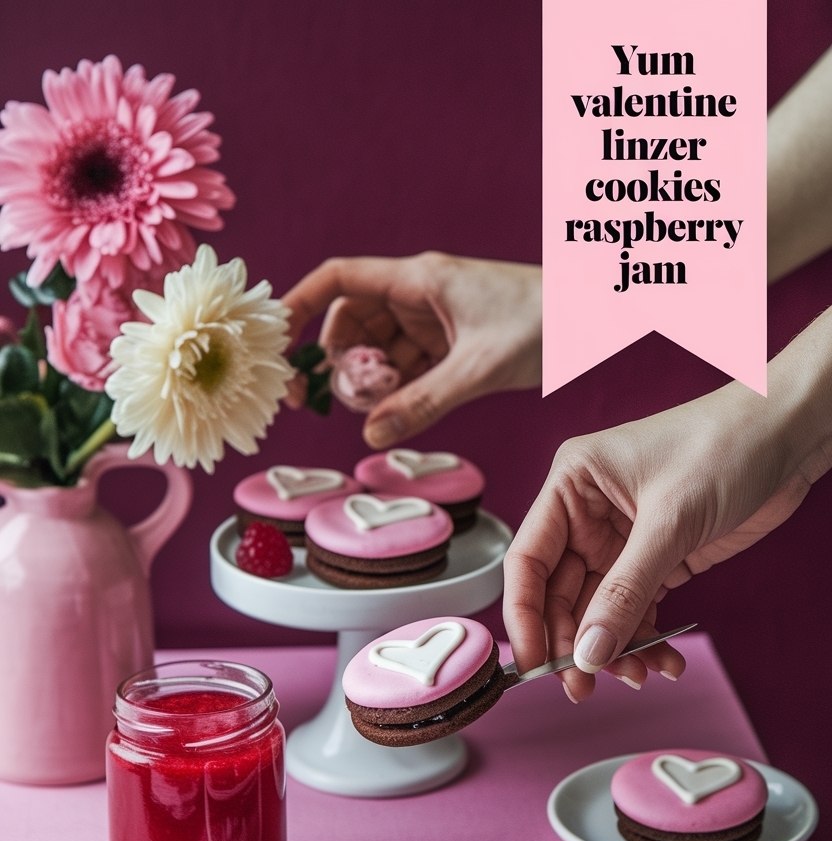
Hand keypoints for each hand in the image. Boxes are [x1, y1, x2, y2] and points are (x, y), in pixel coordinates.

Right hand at [280, 252, 540, 446]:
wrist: (597, 317)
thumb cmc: (544, 322)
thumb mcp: (477, 369)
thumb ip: (422, 403)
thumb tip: (371, 434)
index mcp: (418, 279)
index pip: (337, 280)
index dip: (299, 306)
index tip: (276, 342)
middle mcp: (418, 294)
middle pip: (351, 323)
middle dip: (339, 363)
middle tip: (337, 403)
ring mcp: (434, 319)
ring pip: (377, 350)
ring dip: (369, 382)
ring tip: (375, 411)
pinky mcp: (451, 343)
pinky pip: (407, 366)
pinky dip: (398, 390)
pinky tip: (398, 412)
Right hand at [503, 309, 831, 700]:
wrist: (789, 435)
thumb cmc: (725, 445)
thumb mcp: (669, 522)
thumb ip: (625, 592)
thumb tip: (588, 653)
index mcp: (571, 485)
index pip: (528, 560)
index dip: (525, 616)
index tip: (534, 664)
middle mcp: (587, 513)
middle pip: (560, 594)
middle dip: (573, 643)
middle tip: (584, 687)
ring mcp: (621, 538)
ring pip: (599, 609)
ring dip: (615, 647)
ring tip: (639, 674)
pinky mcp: (656, 556)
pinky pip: (636, 608)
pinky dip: (646, 638)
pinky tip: (663, 661)